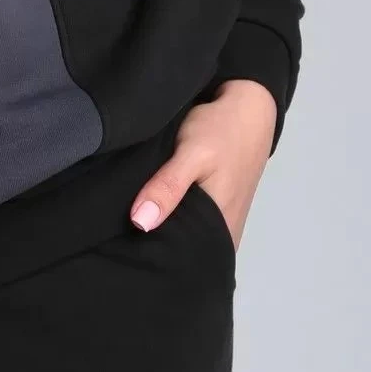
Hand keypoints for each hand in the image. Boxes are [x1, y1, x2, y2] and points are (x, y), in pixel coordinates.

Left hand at [129, 79, 275, 250]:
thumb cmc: (222, 131)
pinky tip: (151, 216)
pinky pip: (190, 227)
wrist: (249, 109)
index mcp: (220, 229)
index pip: (182, 262)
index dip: (153, 260)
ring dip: (163, 235)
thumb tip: (140, 224)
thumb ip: (168, 187)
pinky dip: (173, 222)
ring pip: (186, 240)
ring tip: (128, 234)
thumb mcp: (192, 154)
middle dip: (156, 250)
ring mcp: (222, 224)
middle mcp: (224, 234)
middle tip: (121, 244)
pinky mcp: (217, 212)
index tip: (123, 255)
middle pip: (183, 254)